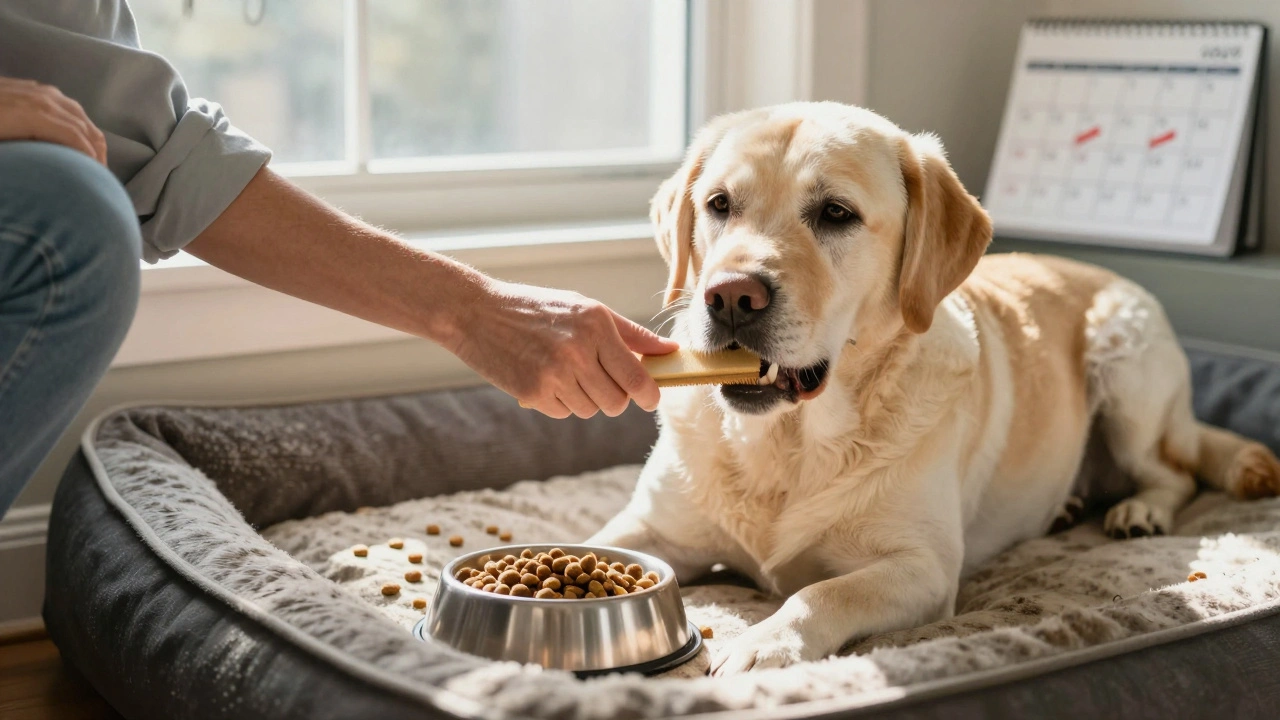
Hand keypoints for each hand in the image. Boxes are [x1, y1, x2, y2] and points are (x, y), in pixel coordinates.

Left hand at [0, 77, 105, 163]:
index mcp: (34, 114)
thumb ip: (34, 152)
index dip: (90, 159)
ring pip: (77, 111)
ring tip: (92, 154)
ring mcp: (37, 90)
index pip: (76, 137)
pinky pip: (63, 103)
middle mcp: (42, 99)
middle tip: (100, 171)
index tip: (96, 176)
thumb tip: (58, 167)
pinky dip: (76, 120)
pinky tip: (74, 131)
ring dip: (89, 134)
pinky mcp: (30, 87)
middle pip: (83, 124)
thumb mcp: (4, 145)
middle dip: (96, 150)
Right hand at [452, 280, 678, 417]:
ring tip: (563, 372)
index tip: (650, 398)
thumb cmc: (537, 308)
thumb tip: (671, 351)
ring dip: (584, 399)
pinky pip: (564, 412)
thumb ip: (631, 333)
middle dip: (614, 398)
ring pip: (591, 410)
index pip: (637, 378)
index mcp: (596, 325)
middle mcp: (578, 351)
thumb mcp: (585, 309)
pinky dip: (559, 401)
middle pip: (617, 402)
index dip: (649, 395)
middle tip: (597, 379)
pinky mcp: (532, 393)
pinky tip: (543, 376)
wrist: (476, 312)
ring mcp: (554, 374)